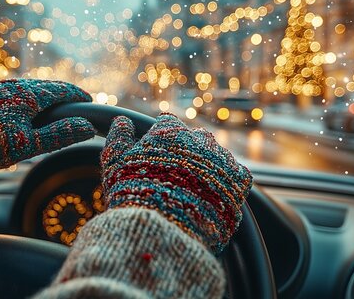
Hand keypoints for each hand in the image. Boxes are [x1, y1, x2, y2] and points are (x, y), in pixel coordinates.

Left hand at [0, 79, 94, 200]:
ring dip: (44, 99)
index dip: (78, 96)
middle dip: (63, 95)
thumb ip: (59, 135)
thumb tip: (86, 126)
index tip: (89, 101)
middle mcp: (13, 87)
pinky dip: (28, 103)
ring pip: (28, 92)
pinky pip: (13, 97)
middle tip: (75, 104)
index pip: (62, 90)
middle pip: (45, 88)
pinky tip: (23, 115)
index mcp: (28, 94)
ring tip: (52, 111)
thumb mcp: (28, 144)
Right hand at [100, 113, 251, 252]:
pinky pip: (236, 175)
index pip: (166, 124)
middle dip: (185, 152)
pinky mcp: (239, 181)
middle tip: (173, 177)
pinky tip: (212, 197)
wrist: (164, 231)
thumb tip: (121, 121)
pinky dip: (226, 184)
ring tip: (192, 192)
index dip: (159, 140)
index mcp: (169, 129)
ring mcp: (221, 158)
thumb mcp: (115, 164)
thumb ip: (118, 138)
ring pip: (215, 156)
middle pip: (193, 139)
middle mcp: (198, 137)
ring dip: (206, 168)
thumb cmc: (135, 195)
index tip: (154, 156)